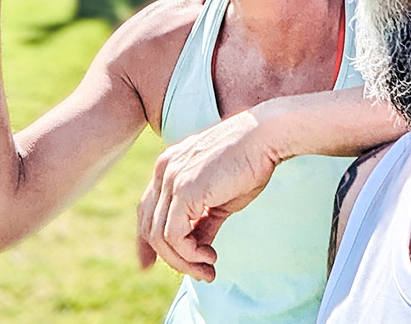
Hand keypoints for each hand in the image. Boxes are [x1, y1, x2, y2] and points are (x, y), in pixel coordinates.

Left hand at [137, 111, 279, 280]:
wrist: (264, 136)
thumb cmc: (250, 161)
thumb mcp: (221, 197)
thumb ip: (203, 220)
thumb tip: (196, 248)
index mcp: (170, 165)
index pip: (147, 209)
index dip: (146, 240)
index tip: (148, 265)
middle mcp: (164, 170)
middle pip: (149, 225)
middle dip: (169, 257)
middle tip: (199, 273)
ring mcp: (171, 179)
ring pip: (161, 236)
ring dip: (184, 261)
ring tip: (208, 269)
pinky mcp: (184, 190)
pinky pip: (174, 235)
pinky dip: (190, 253)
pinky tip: (210, 257)